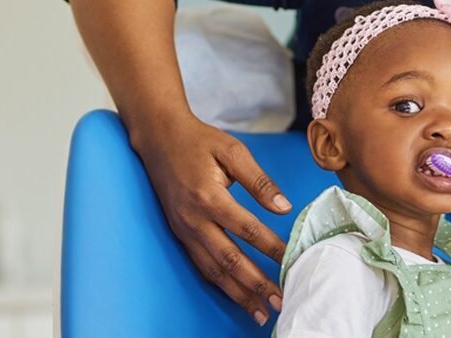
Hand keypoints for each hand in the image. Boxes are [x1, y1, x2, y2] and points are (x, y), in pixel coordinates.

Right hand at [130, 113, 291, 324]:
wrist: (158, 138)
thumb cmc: (199, 141)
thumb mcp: (233, 151)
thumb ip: (259, 181)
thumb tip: (284, 207)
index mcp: (209, 197)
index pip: (246, 229)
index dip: (271, 247)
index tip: (292, 260)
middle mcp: (193, 220)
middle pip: (229, 259)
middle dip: (255, 284)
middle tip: (279, 301)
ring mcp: (184, 230)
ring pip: (213, 270)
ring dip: (238, 293)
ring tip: (260, 311)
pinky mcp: (180, 234)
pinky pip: (201, 265)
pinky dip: (219, 284)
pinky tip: (236, 296)